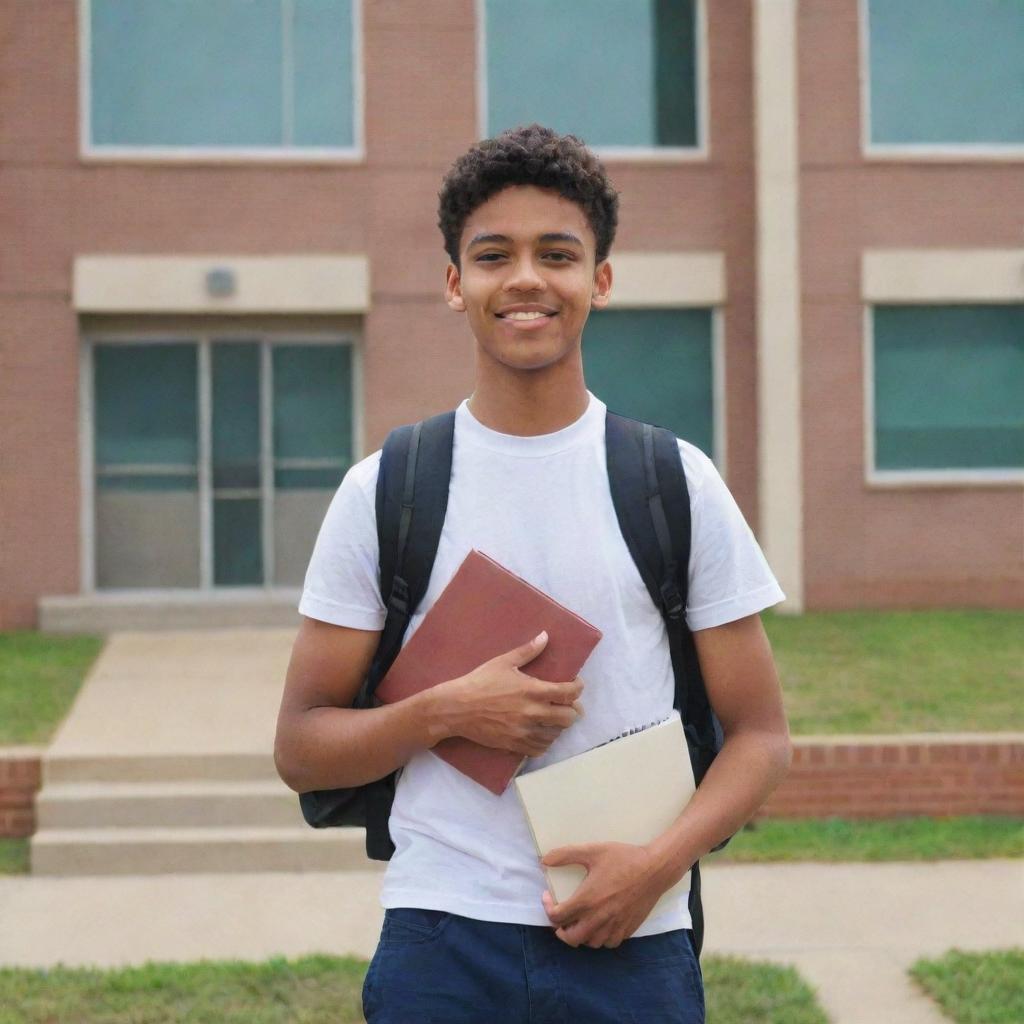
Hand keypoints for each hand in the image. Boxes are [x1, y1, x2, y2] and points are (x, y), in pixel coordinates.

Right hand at [431, 632, 583, 756]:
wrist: (456, 708)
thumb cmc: (480, 682)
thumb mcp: (503, 662)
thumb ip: (528, 651)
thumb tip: (545, 636)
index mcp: (532, 691)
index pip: (569, 693)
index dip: (578, 688)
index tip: (575, 684)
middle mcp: (532, 713)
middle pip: (569, 717)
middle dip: (571, 709)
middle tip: (565, 703)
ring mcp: (524, 732)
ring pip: (556, 734)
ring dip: (558, 725)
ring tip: (552, 716)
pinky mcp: (515, 745)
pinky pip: (540, 749)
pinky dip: (545, 741)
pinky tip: (540, 732)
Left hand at [540, 842, 671, 947]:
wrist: (655, 869)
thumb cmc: (623, 858)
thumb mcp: (592, 850)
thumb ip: (566, 854)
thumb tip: (544, 860)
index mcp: (587, 901)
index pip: (557, 917)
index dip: (547, 908)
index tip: (548, 897)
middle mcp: (598, 919)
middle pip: (570, 938)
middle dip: (561, 929)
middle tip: (562, 916)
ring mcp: (614, 927)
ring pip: (590, 943)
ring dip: (580, 935)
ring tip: (580, 920)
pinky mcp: (627, 930)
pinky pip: (608, 943)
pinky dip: (600, 938)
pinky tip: (600, 924)